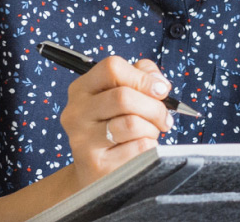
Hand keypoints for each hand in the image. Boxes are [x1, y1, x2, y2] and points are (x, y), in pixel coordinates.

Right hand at [60, 56, 174, 187]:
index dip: (143, 77)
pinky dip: (149, 147)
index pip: (112, 67)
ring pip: (132, 123)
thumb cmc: (115, 127)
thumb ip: (141, 77)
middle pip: (124, 96)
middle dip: (154, 107)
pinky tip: (140, 150)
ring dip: (152, 128)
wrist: (97, 173)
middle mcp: (76, 113)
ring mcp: (82, 140)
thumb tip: (159, 83)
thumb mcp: (122, 96)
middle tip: (164, 118)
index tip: (160, 90)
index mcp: (81, 89)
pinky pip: (138, 147)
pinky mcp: (96, 164)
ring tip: (149, 133)